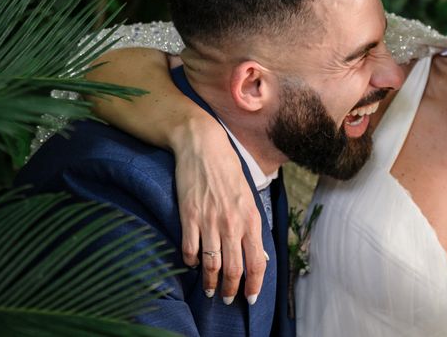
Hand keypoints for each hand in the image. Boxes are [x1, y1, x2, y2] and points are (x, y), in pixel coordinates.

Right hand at [171, 116, 266, 304]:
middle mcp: (232, 223)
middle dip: (231, 290)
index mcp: (250, 218)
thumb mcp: (248, 196)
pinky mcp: (189, 216)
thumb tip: (257, 253)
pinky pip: (190, 249)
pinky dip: (190, 262)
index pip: (257, 262)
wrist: (203, 146)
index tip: (250, 297)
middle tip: (228, 299)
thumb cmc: (228, 170)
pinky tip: (191, 264)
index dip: (254, 285)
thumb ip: (251, 225)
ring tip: (210, 290)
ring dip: (211, 283)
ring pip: (211, 264)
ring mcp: (209, 221)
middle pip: (234, 269)